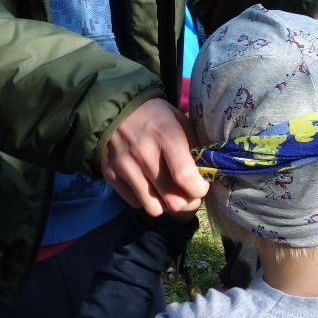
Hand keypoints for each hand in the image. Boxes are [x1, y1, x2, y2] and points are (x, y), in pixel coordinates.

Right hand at [100, 99, 208, 217]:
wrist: (116, 109)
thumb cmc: (156, 116)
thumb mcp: (180, 122)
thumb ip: (194, 148)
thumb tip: (207, 174)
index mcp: (166, 136)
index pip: (185, 177)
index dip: (199, 189)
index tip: (202, 185)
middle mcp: (144, 154)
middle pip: (172, 201)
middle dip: (187, 203)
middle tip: (189, 194)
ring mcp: (125, 167)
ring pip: (154, 209)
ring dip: (166, 204)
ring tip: (169, 193)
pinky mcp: (111, 175)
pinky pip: (136, 203)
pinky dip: (146, 199)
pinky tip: (150, 185)